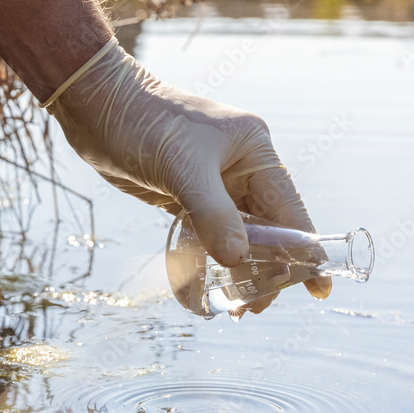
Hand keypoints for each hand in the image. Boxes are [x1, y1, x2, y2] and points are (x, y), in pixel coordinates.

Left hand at [45, 39, 331, 312]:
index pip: (289, 208)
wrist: (95, 105)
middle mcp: (241, 167)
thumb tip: (238, 260)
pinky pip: (211, 233)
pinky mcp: (188, 195)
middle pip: (268, 228)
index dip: (305, 250)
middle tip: (254, 307)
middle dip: (267, 268)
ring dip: (240, 269)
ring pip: (240, 234)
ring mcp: (215, 182)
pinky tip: (213, 283)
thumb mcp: (181, 168)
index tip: (318, 288)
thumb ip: (213, 214)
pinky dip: (215, 258)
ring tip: (236, 307)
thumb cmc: (143, 123)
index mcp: (254, 151)